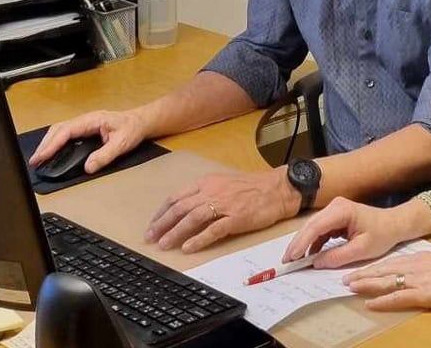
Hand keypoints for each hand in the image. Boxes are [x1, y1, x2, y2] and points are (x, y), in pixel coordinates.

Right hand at [28, 110, 148, 173]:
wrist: (141, 122)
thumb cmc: (132, 128)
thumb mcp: (122, 143)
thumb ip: (105, 155)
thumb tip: (88, 167)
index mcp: (92, 120)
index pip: (66, 131)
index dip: (51, 145)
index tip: (41, 156)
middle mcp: (85, 120)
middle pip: (57, 130)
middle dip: (44, 145)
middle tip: (35, 161)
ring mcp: (84, 124)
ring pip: (59, 131)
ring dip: (48, 144)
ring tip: (39, 159)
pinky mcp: (84, 129)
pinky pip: (65, 134)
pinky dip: (55, 143)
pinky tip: (51, 153)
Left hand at [145, 169, 300, 252]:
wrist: (279, 188)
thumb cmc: (255, 187)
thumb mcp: (225, 183)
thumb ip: (207, 193)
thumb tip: (189, 208)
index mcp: (208, 182)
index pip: (177, 197)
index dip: (161, 212)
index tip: (153, 224)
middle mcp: (212, 191)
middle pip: (180, 208)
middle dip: (162, 224)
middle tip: (151, 238)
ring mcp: (224, 204)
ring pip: (192, 218)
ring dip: (175, 232)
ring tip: (164, 245)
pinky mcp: (236, 218)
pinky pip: (213, 230)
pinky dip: (199, 239)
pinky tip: (189, 248)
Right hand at [282, 197, 430, 268]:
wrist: (394, 224)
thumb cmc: (382, 234)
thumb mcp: (362, 250)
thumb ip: (338, 256)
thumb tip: (316, 263)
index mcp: (342, 210)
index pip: (316, 227)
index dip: (302, 243)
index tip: (292, 258)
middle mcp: (335, 206)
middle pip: (310, 226)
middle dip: (297, 244)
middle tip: (286, 262)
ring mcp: (334, 211)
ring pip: (313, 228)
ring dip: (303, 244)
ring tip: (293, 261)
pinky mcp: (335, 218)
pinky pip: (319, 231)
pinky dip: (313, 243)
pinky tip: (308, 256)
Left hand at [344, 252, 430, 310]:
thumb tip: (426, 266)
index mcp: (421, 258)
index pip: (391, 262)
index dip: (373, 267)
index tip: (359, 269)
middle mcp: (416, 266)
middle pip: (383, 270)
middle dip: (363, 274)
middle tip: (344, 278)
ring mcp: (419, 279)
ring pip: (386, 281)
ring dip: (366, 284)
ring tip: (349, 287)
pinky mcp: (424, 293)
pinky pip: (398, 297)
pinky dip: (382, 300)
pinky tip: (370, 303)